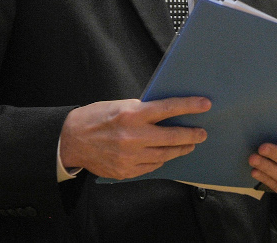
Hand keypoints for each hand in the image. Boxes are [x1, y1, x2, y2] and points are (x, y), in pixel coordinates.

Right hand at [59, 97, 210, 179]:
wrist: (71, 140)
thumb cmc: (95, 118)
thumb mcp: (119, 106)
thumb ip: (142, 110)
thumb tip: (165, 113)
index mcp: (132, 114)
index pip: (168, 108)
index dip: (189, 106)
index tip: (205, 104)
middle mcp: (133, 136)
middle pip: (172, 136)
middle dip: (191, 134)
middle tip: (202, 133)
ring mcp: (130, 157)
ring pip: (165, 155)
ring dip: (180, 149)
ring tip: (189, 145)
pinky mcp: (126, 171)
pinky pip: (151, 167)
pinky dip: (161, 161)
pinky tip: (166, 156)